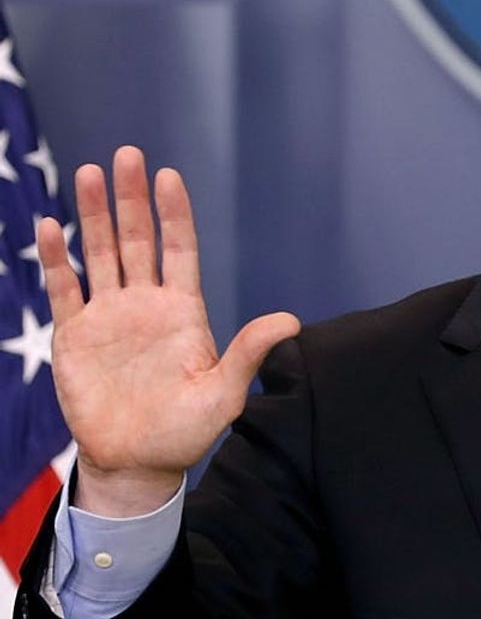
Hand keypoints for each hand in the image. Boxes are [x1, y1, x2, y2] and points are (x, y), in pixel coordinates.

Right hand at [38, 146, 299, 516]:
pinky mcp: (75, 337)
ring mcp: (109, 317)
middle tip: (128, 155)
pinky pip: (65, 290)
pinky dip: (57, 260)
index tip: (169, 177)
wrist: (138, 463)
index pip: (180, 250)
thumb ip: (249, 353)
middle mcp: (145, 304)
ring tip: (91, 173)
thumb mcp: (224, 394)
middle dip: (132, 200)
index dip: (174, 214)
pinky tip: (51, 226)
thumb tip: (292, 321)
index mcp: (183, 311)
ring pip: (99, 254)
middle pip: (137, 240)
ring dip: (94, 215)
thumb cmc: (186, 431)